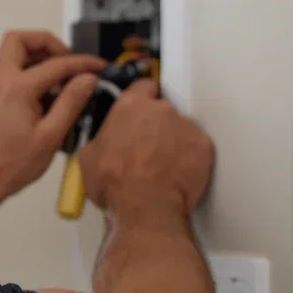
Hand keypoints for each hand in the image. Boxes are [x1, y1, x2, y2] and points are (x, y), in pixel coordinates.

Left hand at [0, 30, 104, 206]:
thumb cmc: (13, 164)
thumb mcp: (50, 136)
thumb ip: (71, 102)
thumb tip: (88, 78)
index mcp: (17, 88)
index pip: (56, 64)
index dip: (82, 63)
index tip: (100, 67)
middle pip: (18, 40)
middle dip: (47, 44)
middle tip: (67, 62)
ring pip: (12, 57)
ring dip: (37, 60)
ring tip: (61, 84)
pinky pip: (9, 76)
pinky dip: (28, 77)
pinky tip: (45, 101)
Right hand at [79, 79, 213, 215]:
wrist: (145, 207)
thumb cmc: (113, 181)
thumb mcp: (89, 155)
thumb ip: (103, 136)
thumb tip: (107, 137)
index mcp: (130, 107)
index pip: (143, 85)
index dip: (141, 97)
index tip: (138, 110)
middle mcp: (162, 109)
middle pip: (162, 110)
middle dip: (155, 124)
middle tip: (145, 147)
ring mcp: (187, 126)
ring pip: (179, 128)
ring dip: (172, 141)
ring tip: (161, 166)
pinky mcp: (204, 146)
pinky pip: (195, 146)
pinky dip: (187, 157)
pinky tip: (176, 173)